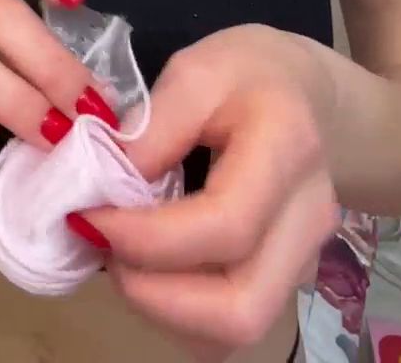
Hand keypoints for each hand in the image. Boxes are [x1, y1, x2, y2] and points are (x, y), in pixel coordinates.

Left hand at [80, 25, 338, 359]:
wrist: (311, 95)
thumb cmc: (250, 73)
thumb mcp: (198, 68)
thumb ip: (154, 123)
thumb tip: (108, 182)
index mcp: (287, 149)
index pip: (224, 225)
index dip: (148, 237)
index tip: (89, 215)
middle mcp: (307, 220)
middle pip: (241, 309)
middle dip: (155, 297)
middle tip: (102, 247)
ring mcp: (304, 260)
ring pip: (234, 331)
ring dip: (163, 309)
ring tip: (120, 253)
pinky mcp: (286, 280)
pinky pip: (230, 325)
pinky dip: (179, 312)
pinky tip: (149, 265)